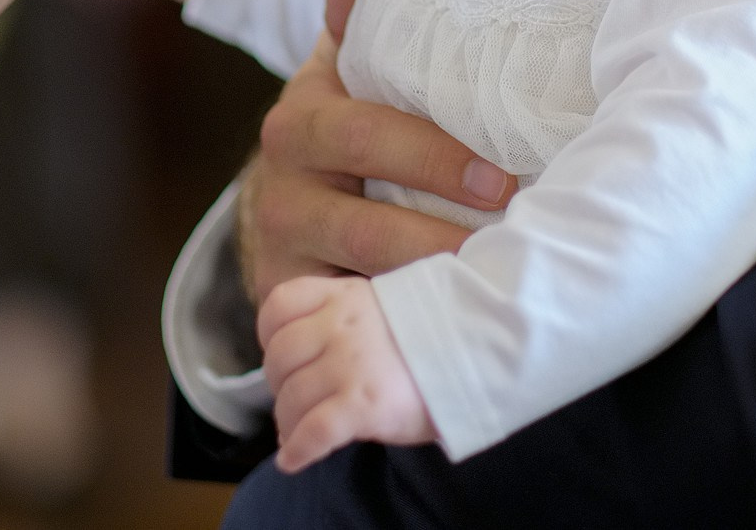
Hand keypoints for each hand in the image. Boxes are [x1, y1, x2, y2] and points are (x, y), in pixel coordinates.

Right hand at [235, 0, 516, 300]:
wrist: (287, 204)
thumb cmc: (348, 124)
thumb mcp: (350, 69)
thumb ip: (363, 12)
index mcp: (307, 114)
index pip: (368, 130)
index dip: (436, 156)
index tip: (502, 175)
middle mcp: (284, 181)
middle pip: (365, 216)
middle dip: (441, 229)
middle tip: (509, 230)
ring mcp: (282, 244)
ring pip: (360, 272)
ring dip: (429, 278)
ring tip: (494, 281)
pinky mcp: (285, 300)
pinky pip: (338, 315)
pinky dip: (392, 321)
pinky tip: (447, 325)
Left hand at [259, 275, 435, 470]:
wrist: (485, 349)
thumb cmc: (440, 334)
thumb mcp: (387, 305)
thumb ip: (348, 318)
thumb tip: (313, 356)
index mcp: (345, 295)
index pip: (281, 305)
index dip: (270, 334)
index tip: (281, 354)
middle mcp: (341, 326)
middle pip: (280, 358)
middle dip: (279, 385)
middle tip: (294, 401)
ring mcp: (351, 365)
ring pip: (292, 398)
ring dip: (287, 422)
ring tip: (296, 433)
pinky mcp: (364, 405)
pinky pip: (313, 432)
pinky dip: (297, 450)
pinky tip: (293, 460)